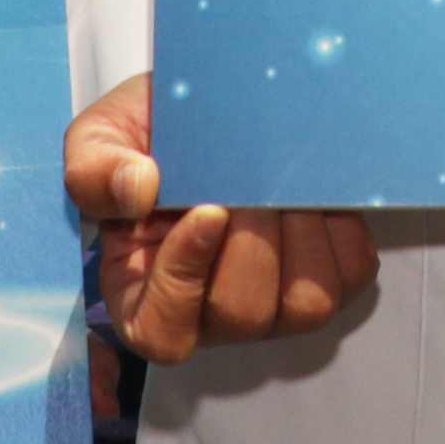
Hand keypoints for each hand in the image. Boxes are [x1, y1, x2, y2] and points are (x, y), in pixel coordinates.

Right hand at [67, 72, 376, 367]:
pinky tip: (313, 190)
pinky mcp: (327, 278)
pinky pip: (349, 272)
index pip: (163, 332)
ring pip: (305, 305)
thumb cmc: (149, 138)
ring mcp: (275, 305)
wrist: (210, 111)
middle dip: (253, 241)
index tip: (206, 211)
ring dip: (300, 235)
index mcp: (142, 295)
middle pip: (243, 315)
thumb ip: (95, 168)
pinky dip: (340, 228)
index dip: (185, 282)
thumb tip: (137, 189)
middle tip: (248, 178)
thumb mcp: (99, 139)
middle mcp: (212, 314)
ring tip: (282, 179)